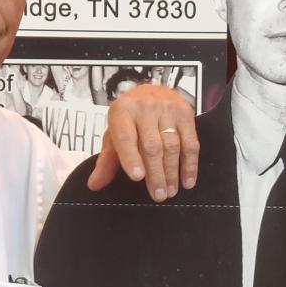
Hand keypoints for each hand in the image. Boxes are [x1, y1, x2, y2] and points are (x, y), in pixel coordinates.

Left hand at [88, 83, 198, 201]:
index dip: (131, 158)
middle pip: (152, 145)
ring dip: (172, 172)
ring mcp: (168, 110)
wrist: (152, 90)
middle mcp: (145, 108)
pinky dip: (190, 165)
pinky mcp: (186, 115)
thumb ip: (107, 160)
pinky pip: (191, 143)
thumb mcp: (114, 134)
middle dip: (156, 173)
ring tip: (170, 192)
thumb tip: (94, 185)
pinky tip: (187, 181)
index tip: (137, 177)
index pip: (126, 137)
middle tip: (158, 196)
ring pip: (172, 146)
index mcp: (122, 112)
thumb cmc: (130, 119)